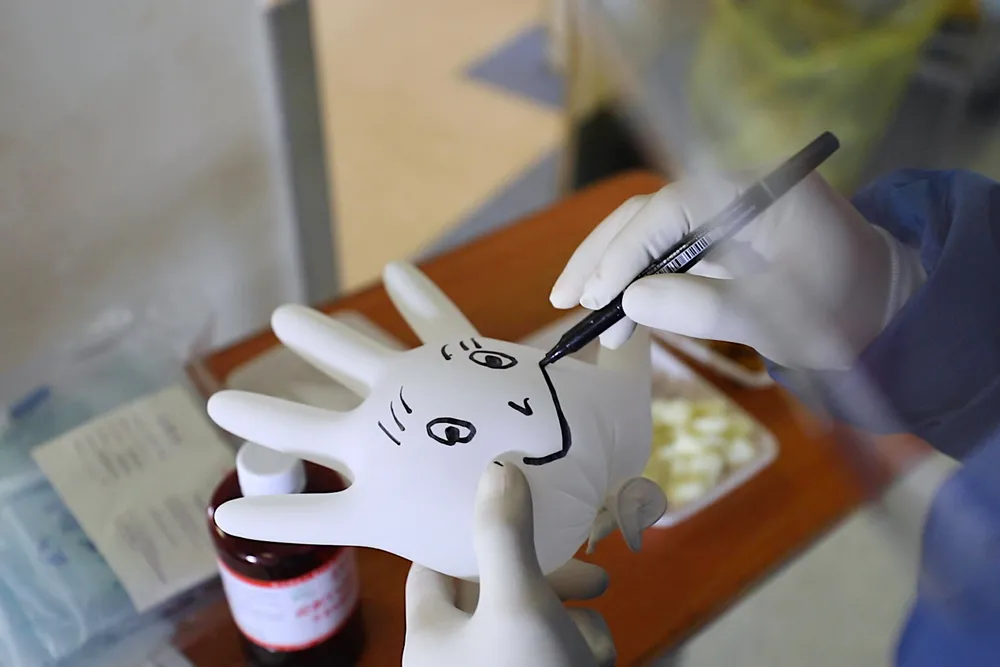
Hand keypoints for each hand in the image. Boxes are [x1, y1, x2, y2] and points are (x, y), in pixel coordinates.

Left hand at [403, 463, 614, 666]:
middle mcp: (457, 654)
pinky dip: (579, 640)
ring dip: (569, 598)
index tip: (499, 495)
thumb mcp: (517, 601)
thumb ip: (504, 534)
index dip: (464, 528)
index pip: (434, 564)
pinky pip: (553, 648)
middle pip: (494, 584)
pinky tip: (596, 651)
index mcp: (431, 634)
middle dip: (542, 564)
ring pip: (531, 616)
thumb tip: (498, 467)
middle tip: (574, 547)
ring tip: (600, 585)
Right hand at [550, 173, 924, 369]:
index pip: (671, 208)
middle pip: (648, 213)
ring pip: (649, 231)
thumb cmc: (842, 314)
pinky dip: (638, 281)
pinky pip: (666, 252)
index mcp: (757, 192)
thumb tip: (631, 300)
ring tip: (585, 318)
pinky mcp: (719, 240)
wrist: (885, 314)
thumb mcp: (777, 318)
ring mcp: (723, 215)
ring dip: (612, 271)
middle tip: (564, 300)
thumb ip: (706, 308)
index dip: (626, 251)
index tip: (597, 296)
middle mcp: (733, 193)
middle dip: (603, 256)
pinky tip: (617, 314)